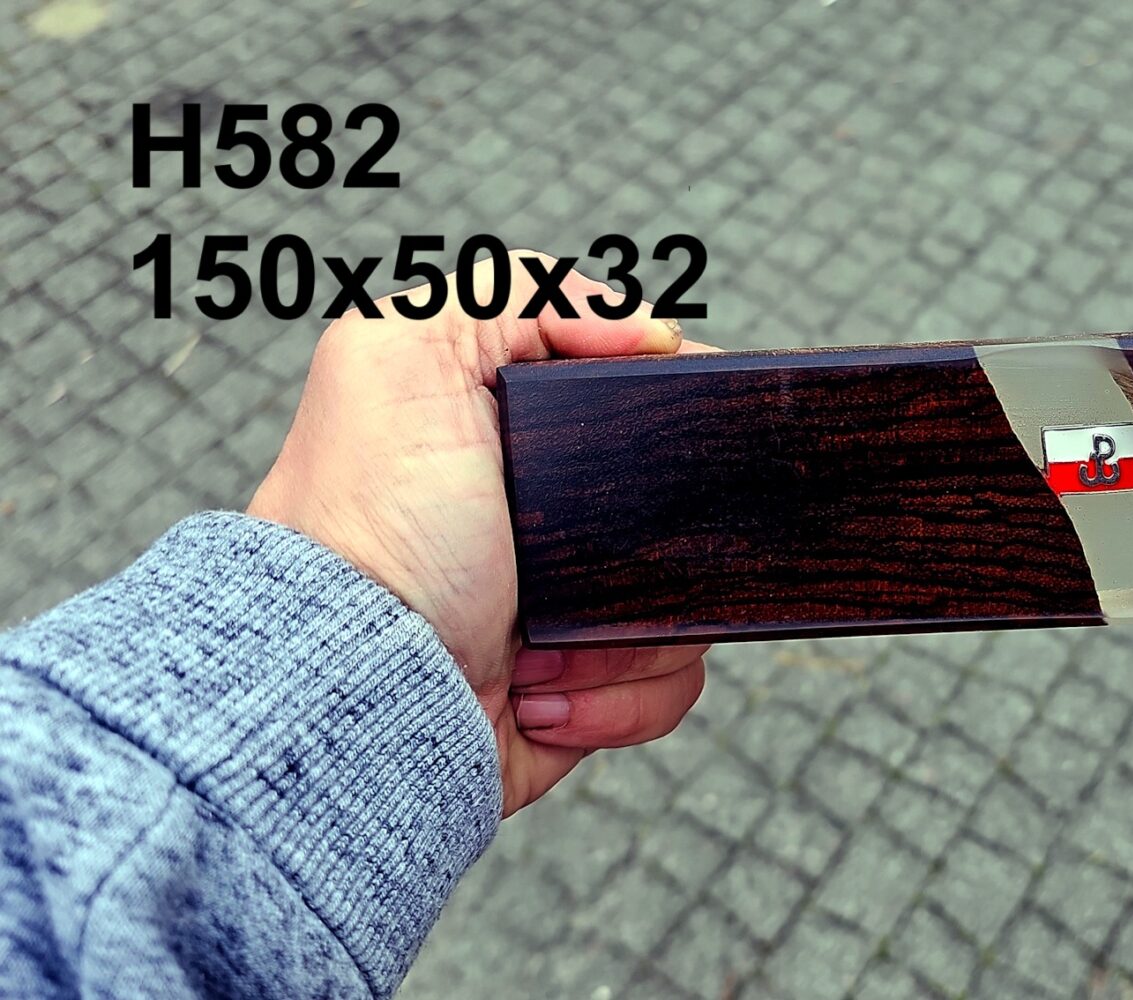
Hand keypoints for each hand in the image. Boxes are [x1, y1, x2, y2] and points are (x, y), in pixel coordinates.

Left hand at [248, 250, 708, 815]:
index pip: (646, 413)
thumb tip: (647, 330)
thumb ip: (511, 293)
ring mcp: (573, 616)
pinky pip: (666, 688)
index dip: (671, 421)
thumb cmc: (364, 528)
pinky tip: (540, 692)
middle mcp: (549, 527)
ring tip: (540, 643)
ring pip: (689, 608)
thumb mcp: (404, 357)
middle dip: (665, 546)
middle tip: (600, 561)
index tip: (663, 442)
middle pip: (688, 516)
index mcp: (524, 444)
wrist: (349, 691)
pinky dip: (617, 699)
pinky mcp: (585, 697)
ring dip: (630, 633)